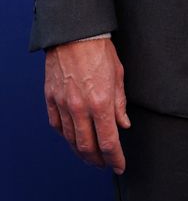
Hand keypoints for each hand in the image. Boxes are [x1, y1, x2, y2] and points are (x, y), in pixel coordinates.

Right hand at [44, 38, 129, 173]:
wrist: (75, 34)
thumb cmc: (100, 51)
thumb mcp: (119, 75)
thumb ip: (120, 104)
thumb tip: (123, 125)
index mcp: (101, 102)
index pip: (109, 142)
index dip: (115, 159)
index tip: (120, 166)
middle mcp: (80, 108)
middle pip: (87, 147)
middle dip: (98, 161)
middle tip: (105, 164)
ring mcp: (63, 105)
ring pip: (71, 140)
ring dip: (81, 152)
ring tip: (91, 156)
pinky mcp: (51, 99)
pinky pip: (57, 126)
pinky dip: (66, 136)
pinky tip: (73, 138)